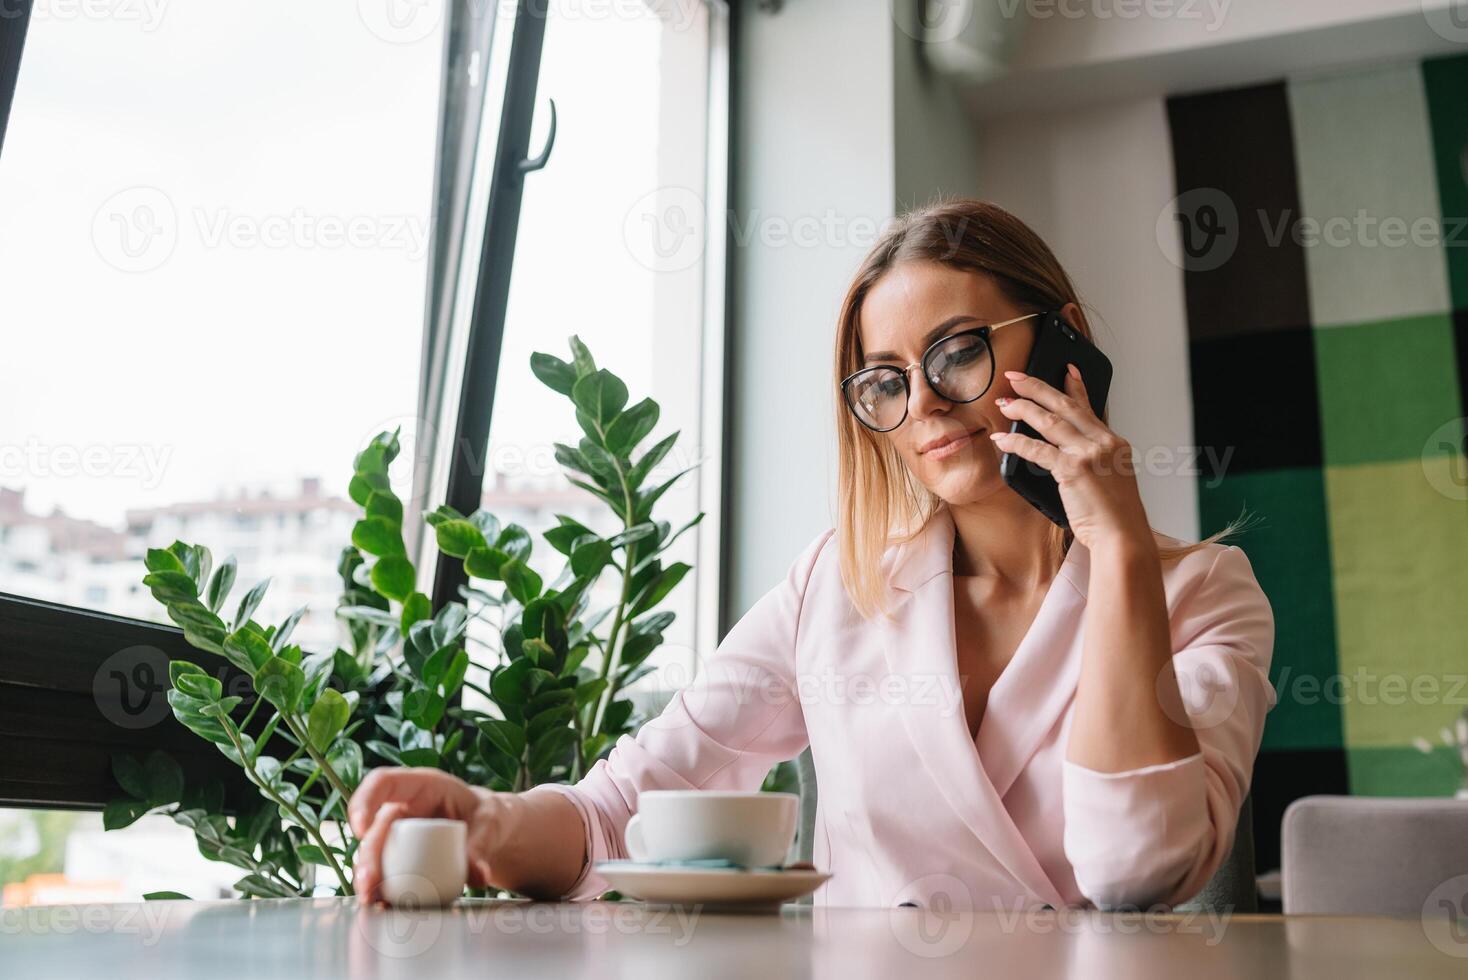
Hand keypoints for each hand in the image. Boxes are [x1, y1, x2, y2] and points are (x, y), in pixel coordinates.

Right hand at [348, 767, 506, 904]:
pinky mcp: (400, 857)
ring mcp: (398, 834)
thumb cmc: (485, 816)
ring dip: (367, 876)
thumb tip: (478, 876)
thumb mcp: (490, 824)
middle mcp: (402, 809)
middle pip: (376, 827)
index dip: (364, 801)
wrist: (488, 833)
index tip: (361, 830)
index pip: (382, 782)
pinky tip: (382, 905)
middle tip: (369, 883)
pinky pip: (385, 871)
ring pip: (373, 853)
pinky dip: (382, 888)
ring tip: (371, 900)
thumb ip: (482, 846)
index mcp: (421, 786)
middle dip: (366, 856)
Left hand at [989, 365, 1151, 551]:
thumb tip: (1066, 456)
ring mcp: (1089, 454)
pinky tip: (1001, 440)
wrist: (1123, 537)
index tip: (1066, 369)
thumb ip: (1093, 462)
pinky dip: (1016, 443)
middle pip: (1065, 405)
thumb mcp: (1111, 480)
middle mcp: (1103, 443)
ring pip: (1050, 421)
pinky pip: (1037, 450)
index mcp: (1114, 444)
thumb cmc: (1115, 517)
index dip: (1076, 386)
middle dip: (1037, 388)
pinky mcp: (1073, 469)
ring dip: (1023, 408)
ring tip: (1005, 402)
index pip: (1089, 408)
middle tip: (1017, 376)